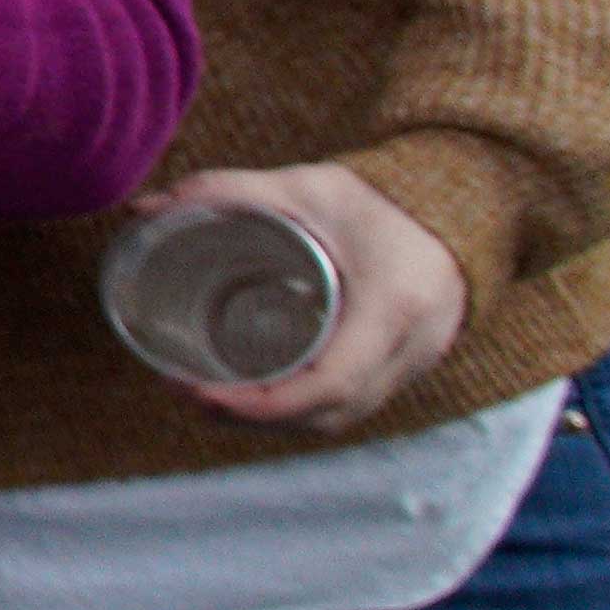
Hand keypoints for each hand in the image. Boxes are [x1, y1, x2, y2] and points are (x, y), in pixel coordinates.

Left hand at [143, 163, 468, 431]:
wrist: (466, 207)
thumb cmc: (383, 198)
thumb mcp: (308, 188)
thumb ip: (228, 191)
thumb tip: (144, 208)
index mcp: (393, 307)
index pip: (330, 383)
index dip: (262, 404)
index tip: (201, 393)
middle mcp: (412, 348)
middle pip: (328, 413)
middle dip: (253, 416)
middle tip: (187, 391)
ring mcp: (415, 364)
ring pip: (339, 418)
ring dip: (274, 421)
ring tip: (209, 398)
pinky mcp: (407, 367)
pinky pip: (352, 408)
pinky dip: (303, 412)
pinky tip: (258, 397)